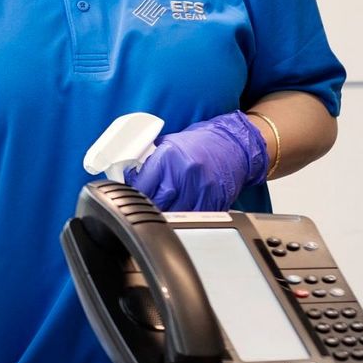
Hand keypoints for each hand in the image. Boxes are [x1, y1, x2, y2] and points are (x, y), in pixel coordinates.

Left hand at [123, 111, 269, 211]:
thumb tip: (130, 179)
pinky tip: (182, 211)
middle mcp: (184, 173)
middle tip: (145, 204)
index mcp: (168, 157)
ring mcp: (200, 189)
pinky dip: (185, 218)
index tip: (131, 195)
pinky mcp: (214, 201)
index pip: (141, 186)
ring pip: (174, 214)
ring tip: (163, 209)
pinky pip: (194, 218)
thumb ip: (151, 163)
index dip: (133, 194)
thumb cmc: (198, 144)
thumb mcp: (168, 145)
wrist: (231, 144)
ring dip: (165, 215)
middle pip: (156, 203)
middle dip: (148, 206)